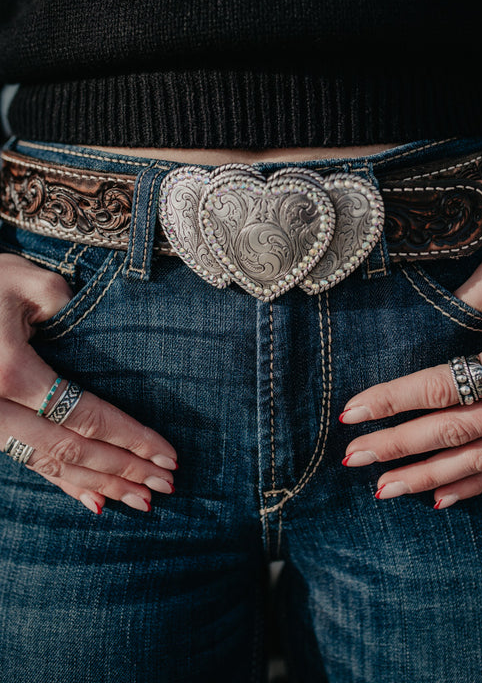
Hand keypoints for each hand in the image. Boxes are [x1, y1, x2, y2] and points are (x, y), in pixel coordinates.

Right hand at [0, 253, 176, 513]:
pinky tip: (94, 502)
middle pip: (73, 450)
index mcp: (11, 372)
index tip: (168, 454)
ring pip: (51, 465)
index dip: (131, 438)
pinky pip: (28, 462)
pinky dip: (64, 484)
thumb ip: (58, 300)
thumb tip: (93, 330)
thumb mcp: (18, 277)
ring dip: (100, 485)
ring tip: (142, 501)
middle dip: (125, 470)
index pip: (87, 416)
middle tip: (167, 486)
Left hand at [340, 243, 481, 507]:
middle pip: (456, 430)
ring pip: (480, 458)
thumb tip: (432, 315)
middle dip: (399, 446)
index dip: (395, 400)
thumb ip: (480, 290)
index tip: (351, 411)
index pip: (446, 386)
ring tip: (382, 489)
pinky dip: (474, 485)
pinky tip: (439, 500)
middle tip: (352, 457)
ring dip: (429, 477)